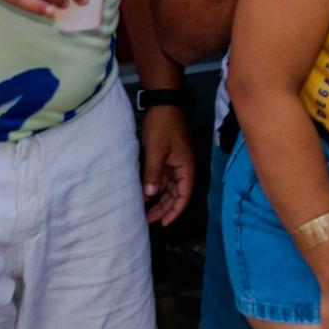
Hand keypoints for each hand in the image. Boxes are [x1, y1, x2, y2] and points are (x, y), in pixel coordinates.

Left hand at [138, 105, 194, 224]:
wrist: (163, 104)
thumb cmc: (163, 127)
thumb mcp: (157, 150)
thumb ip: (153, 174)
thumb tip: (150, 195)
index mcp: (186, 167)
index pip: (184, 195)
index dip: (175, 211)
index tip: (164, 223)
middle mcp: (182, 168)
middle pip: (176, 194)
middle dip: (164, 208)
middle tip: (148, 220)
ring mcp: (174, 163)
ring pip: (168, 188)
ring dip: (158, 199)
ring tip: (144, 211)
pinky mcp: (166, 158)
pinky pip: (162, 178)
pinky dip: (154, 187)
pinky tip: (143, 194)